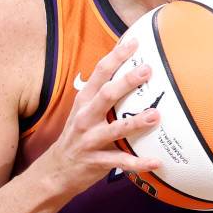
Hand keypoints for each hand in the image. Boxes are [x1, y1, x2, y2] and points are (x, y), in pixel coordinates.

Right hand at [45, 38, 161, 196]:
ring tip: (155, 115)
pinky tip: (157, 162)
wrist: (55, 171)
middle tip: (147, 70)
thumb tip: (133, 73)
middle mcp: (85, 117)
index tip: (134, 42)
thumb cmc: (78, 135)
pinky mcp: (96, 162)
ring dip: (136, 122)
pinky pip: (120, 162)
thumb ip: (103, 94)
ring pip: (115, 129)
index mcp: (84, 100)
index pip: (100, 72)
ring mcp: (89, 140)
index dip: (116, 56)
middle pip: (107, 95)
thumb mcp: (84, 110)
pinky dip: (139, 163)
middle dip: (127, 82)